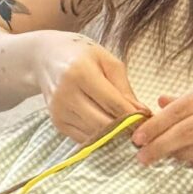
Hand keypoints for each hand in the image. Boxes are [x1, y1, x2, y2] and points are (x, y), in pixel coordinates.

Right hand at [35, 32, 149, 142]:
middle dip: (126, 130)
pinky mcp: (56, 122)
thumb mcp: (106, 60)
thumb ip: (124, 88)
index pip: (113, 103)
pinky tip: (108, 128)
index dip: (134, 116)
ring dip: (114, 135)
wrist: (44, 57)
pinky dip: (100, 137)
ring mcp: (59, 110)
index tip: (149, 119)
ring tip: (126, 128)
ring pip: (95, 134)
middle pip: (104, 123)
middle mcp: (66, 93)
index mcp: (80, 73)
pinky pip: (85, 138)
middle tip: (141, 128)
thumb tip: (142, 114)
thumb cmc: (80, 54)